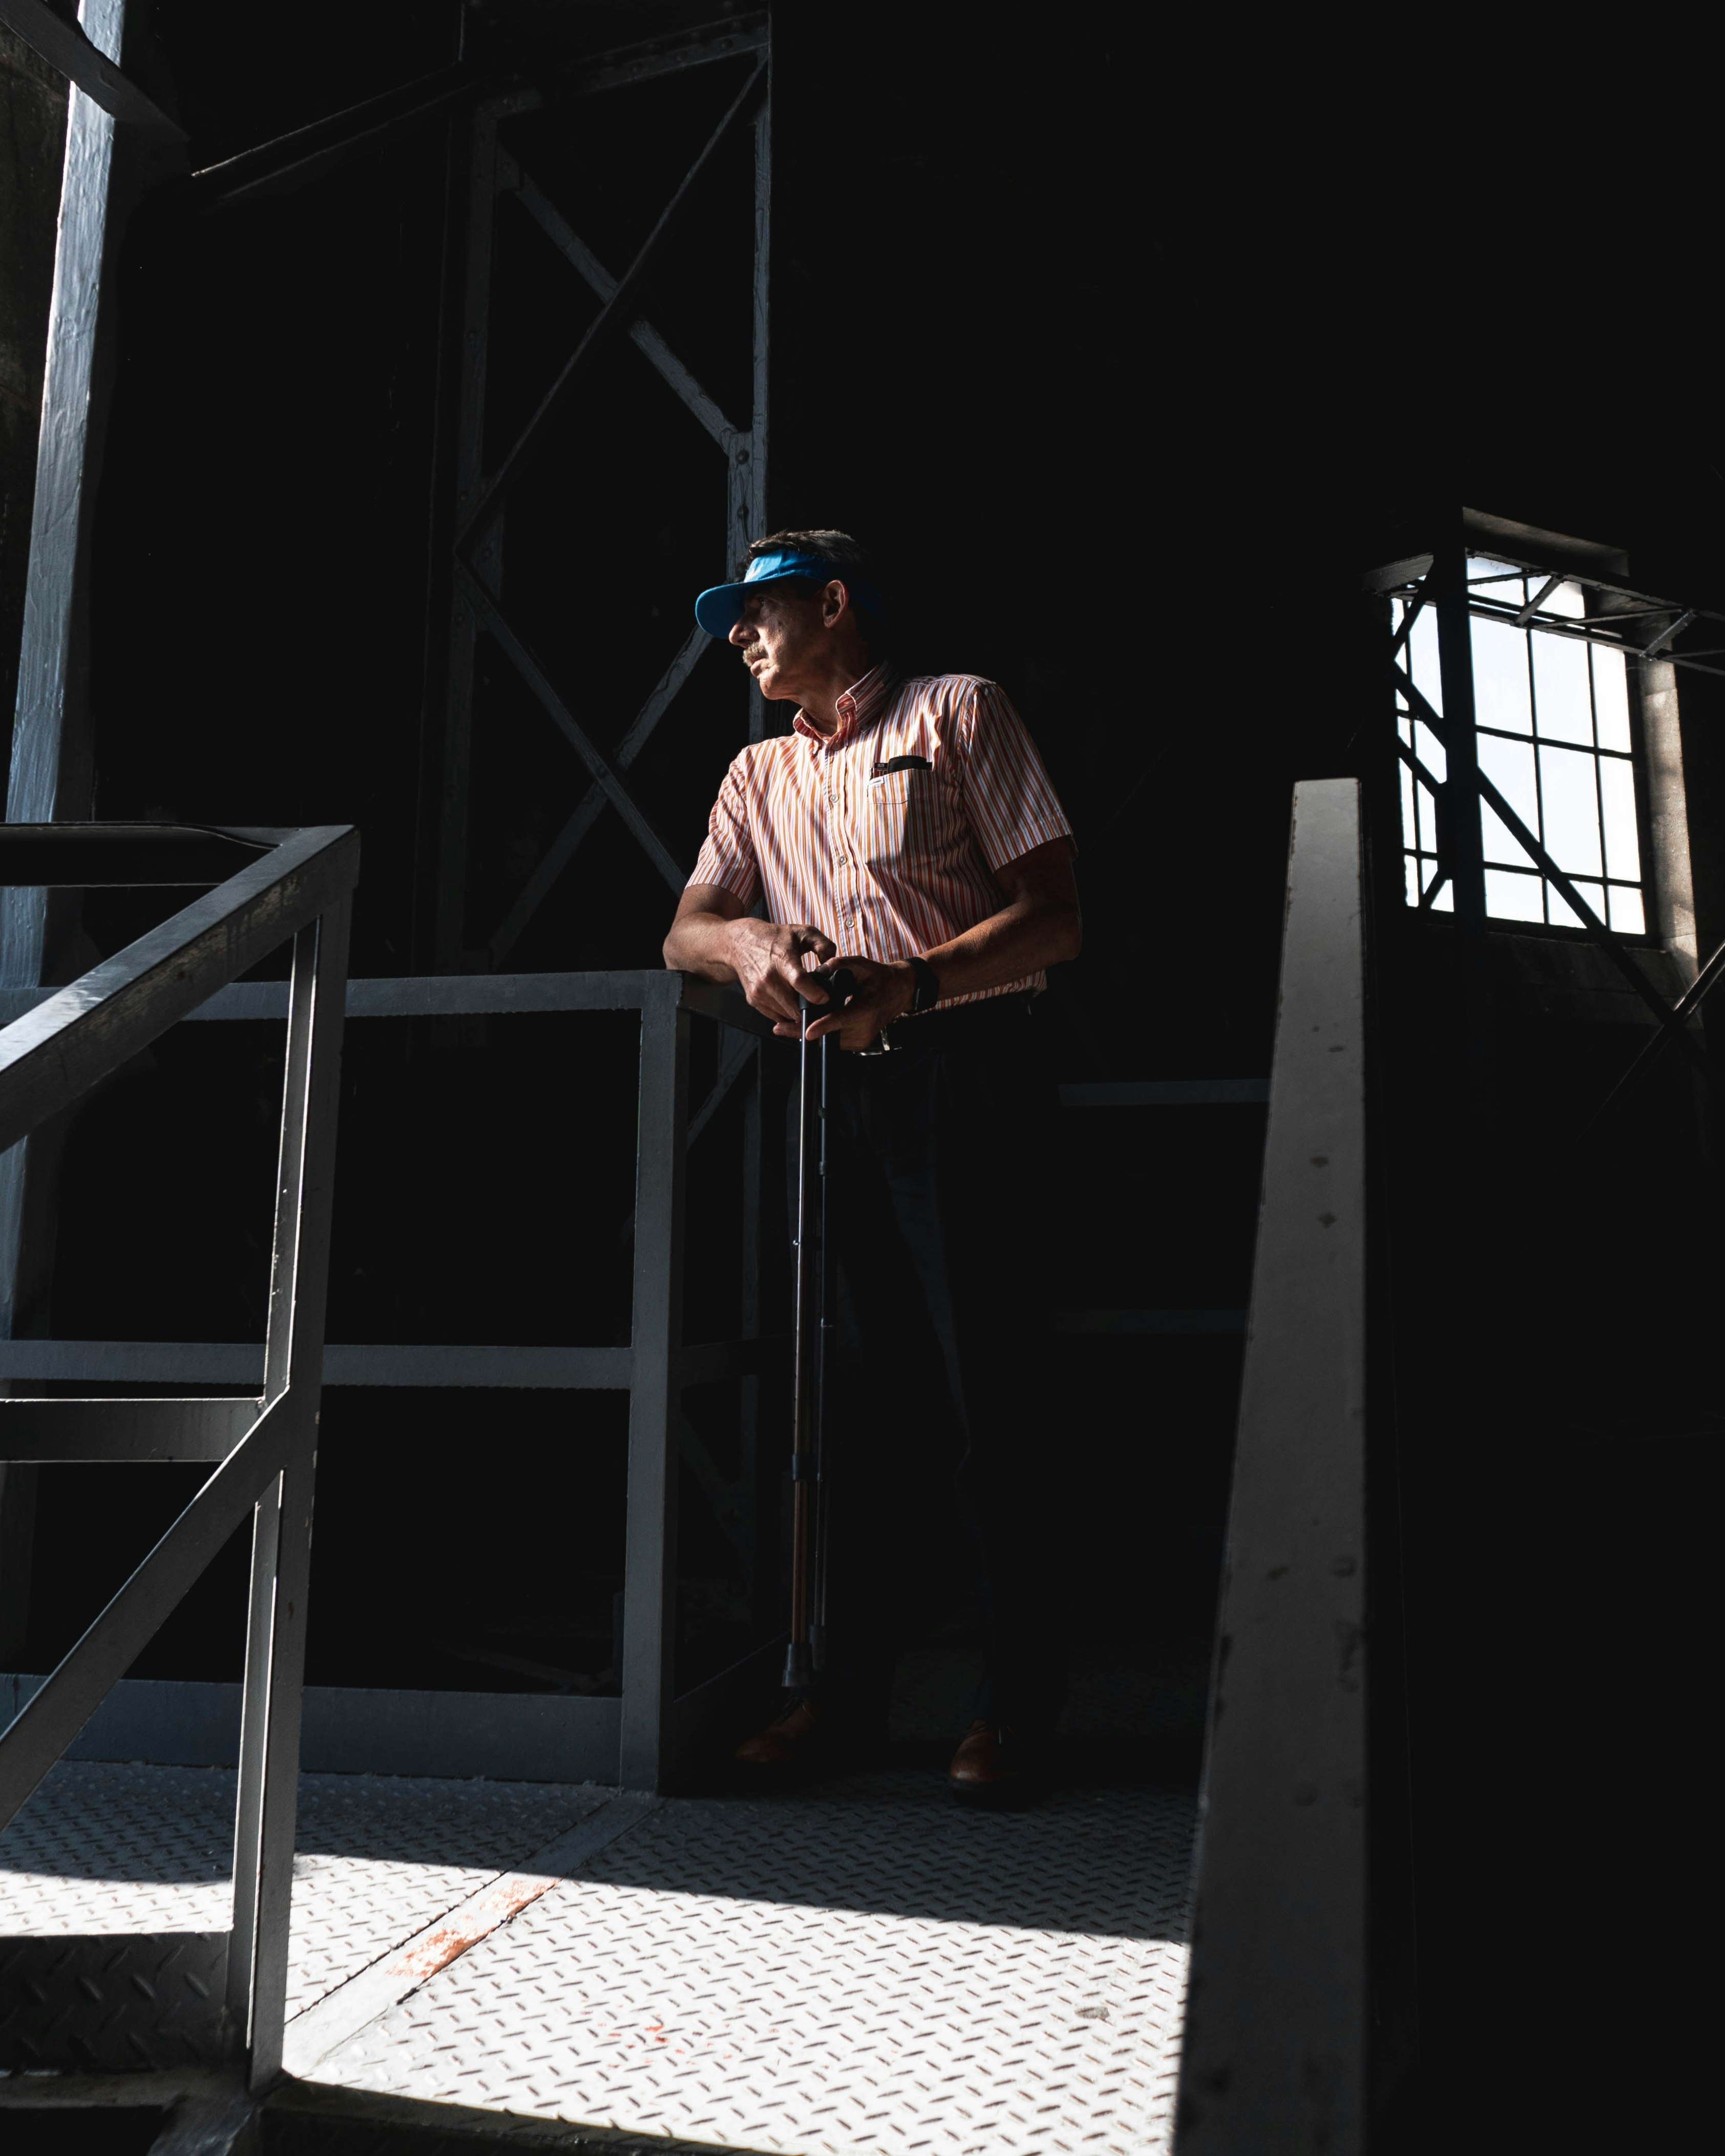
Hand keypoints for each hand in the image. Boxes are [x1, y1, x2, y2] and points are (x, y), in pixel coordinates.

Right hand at [726, 918, 836, 1028]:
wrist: (740, 943)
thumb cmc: (774, 937)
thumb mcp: (803, 932)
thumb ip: (824, 945)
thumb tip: (833, 964)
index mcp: (782, 960)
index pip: (799, 982)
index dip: (815, 994)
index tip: (824, 997)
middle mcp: (768, 978)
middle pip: (794, 1006)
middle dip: (810, 1009)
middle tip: (820, 1005)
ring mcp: (759, 991)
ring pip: (786, 1015)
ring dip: (798, 1012)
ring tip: (805, 1001)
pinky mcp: (753, 1000)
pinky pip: (776, 1016)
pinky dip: (786, 1013)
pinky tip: (791, 1001)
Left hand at [797, 956, 915, 1047]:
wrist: (898, 992)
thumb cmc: (879, 977)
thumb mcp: (861, 964)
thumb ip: (839, 965)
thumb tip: (818, 970)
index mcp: (867, 1009)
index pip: (841, 1020)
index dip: (823, 1027)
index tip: (806, 1031)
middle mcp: (865, 1028)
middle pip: (830, 1036)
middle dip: (803, 1031)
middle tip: (780, 1027)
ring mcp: (862, 1039)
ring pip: (830, 1042)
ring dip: (810, 1035)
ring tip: (786, 1027)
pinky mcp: (858, 1044)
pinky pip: (835, 1043)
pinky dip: (820, 1035)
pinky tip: (804, 1028)